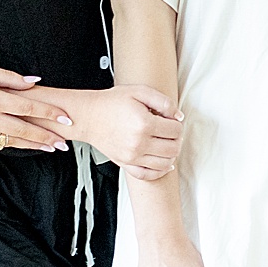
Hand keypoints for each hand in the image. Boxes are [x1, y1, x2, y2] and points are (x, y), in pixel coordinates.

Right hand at [0, 61, 69, 151]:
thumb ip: (8, 77)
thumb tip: (33, 82)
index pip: (28, 107)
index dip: (50, 113)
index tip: (66, 118)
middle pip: (24, 130)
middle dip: (46, 136)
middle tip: (65, 142)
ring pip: (11, 141)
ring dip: (32, 145)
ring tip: (50, 148)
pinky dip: (11, 146)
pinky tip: (22, 146)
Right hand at [63, 86, 182, 178]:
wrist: (88, 116)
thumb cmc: (111, 102)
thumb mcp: (139, 91)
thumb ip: (163, 102)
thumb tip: (178, 117)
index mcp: (145, 124)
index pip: (176, 130)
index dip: (177, 123)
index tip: (171, 120)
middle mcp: (139, 143)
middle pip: (173, 148)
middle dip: (177, 139)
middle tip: (171, 131)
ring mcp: (132, 156)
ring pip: (165, 163)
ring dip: (171, 154)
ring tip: (167, 144)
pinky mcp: (125, 163)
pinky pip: (148, 175)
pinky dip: (159, 171)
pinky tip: (164, 163)